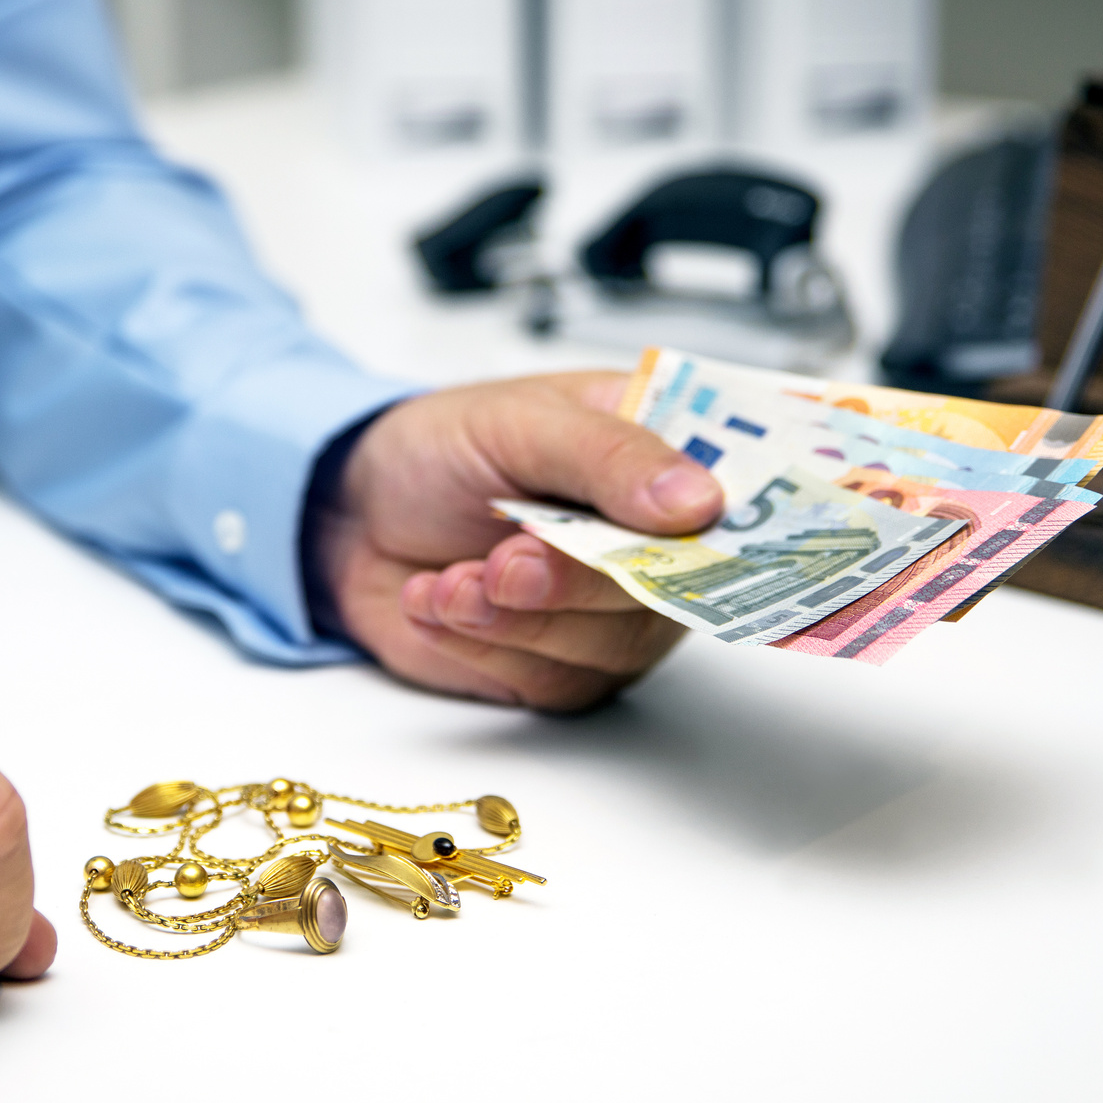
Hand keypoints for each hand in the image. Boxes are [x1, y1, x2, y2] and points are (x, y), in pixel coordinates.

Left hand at [317, 371, 722, 710]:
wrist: (348, 514)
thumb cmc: (439, 448)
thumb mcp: (519, 421)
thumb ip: (608, 456)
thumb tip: (700, 500)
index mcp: (664, 455)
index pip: (750, 496)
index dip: (753, 525)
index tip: (705, 532)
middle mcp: (654, 543)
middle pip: (679, 588)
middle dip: (581, 581)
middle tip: (509, 562)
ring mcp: (611, 612)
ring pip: (610, 645)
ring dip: (518, 618)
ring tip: (453, 580)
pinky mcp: (558, 666)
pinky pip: (550, 680)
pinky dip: (483, 646)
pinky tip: (437, 601)